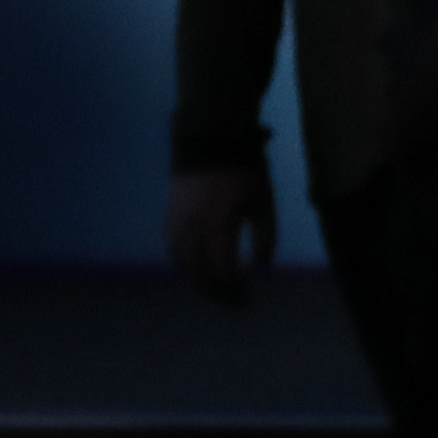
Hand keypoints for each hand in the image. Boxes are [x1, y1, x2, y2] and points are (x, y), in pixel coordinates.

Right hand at [162, 162, 277, 303]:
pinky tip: (197, 264)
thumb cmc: (244, 171)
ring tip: (216, 287)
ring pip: (182, 264)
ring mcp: (179, 221)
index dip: (235, 293)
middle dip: (217, 294)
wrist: (211, 137)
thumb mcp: (264, 204)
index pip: (223, 274)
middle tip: (234, 301)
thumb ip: (266, 239)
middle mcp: (194, 229)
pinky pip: (172, 247)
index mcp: (220, 228)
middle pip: (200, 275)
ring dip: (199, 281)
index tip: (249, 299)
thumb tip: (261, 269)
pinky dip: (184, 262)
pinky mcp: (171, 213)